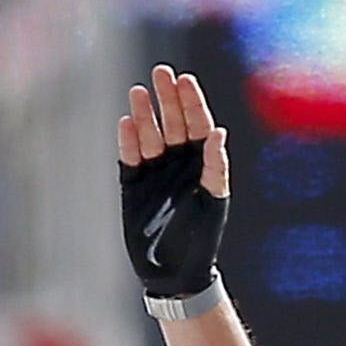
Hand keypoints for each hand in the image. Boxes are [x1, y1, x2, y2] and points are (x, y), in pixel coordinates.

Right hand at [117, 66, 234, 302]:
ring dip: (145, 114)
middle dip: (167, 98)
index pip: (198, 125)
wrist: (175, 272)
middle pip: (173, 122)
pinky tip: (126, 122)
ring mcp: (155, 172)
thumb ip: (216, 167)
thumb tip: (219, 133)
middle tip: (161, 72)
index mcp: (202, 164)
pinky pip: (129, 157)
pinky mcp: (134, 185)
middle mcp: (178, 163)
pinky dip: (128, 140)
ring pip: (150, 135)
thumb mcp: (213, 202)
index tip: (184, 80)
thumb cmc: (201, 239)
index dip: (191, 102)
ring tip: (139, 92)